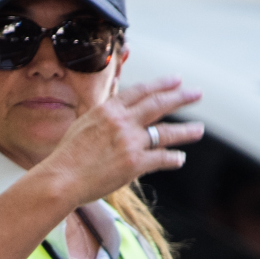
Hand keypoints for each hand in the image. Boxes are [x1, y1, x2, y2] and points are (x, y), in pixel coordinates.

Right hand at [35, 76, 203, 208]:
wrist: (61, 179)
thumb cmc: (67, 156)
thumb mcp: (83, 125)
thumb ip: (104, 117)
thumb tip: (117, 113)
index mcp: (109, 109)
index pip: (142, 91)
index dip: (161, 84)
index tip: (176, 80)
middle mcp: (122, 122)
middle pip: (159, 104)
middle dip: (181, 97)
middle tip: (197, 93)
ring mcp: (130, 142)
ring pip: (166, 132)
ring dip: (185, 131)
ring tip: (198, 130)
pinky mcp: (134, 164)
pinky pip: (161, 158)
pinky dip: (173, 159)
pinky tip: (179, 159)